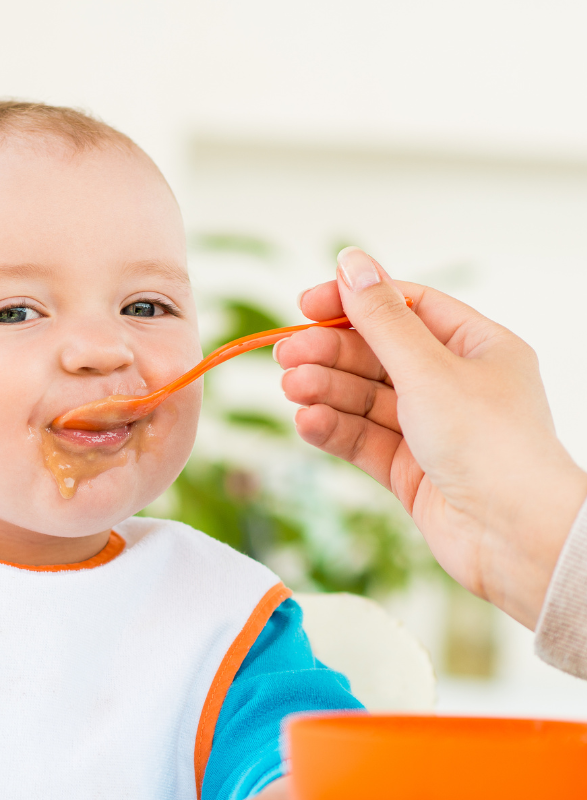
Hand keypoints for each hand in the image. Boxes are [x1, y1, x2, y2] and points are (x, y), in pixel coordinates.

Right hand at [276, 247, 586, 628]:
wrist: (514, 536)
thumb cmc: (491, 445)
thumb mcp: (428, 369)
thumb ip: (381, 319)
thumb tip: (351, 262)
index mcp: (476, 348)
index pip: (406, 310)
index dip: (354, 303)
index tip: (306, 305)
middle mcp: (454, 386)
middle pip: (377, 356)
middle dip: (330, 354)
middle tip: (285, 355)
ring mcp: (431, 430)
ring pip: (365, 400)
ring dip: (326, 392)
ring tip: (293, 390)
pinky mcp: (410, 471)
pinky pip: (363, 440)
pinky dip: (334, 430)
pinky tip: (307, 423)